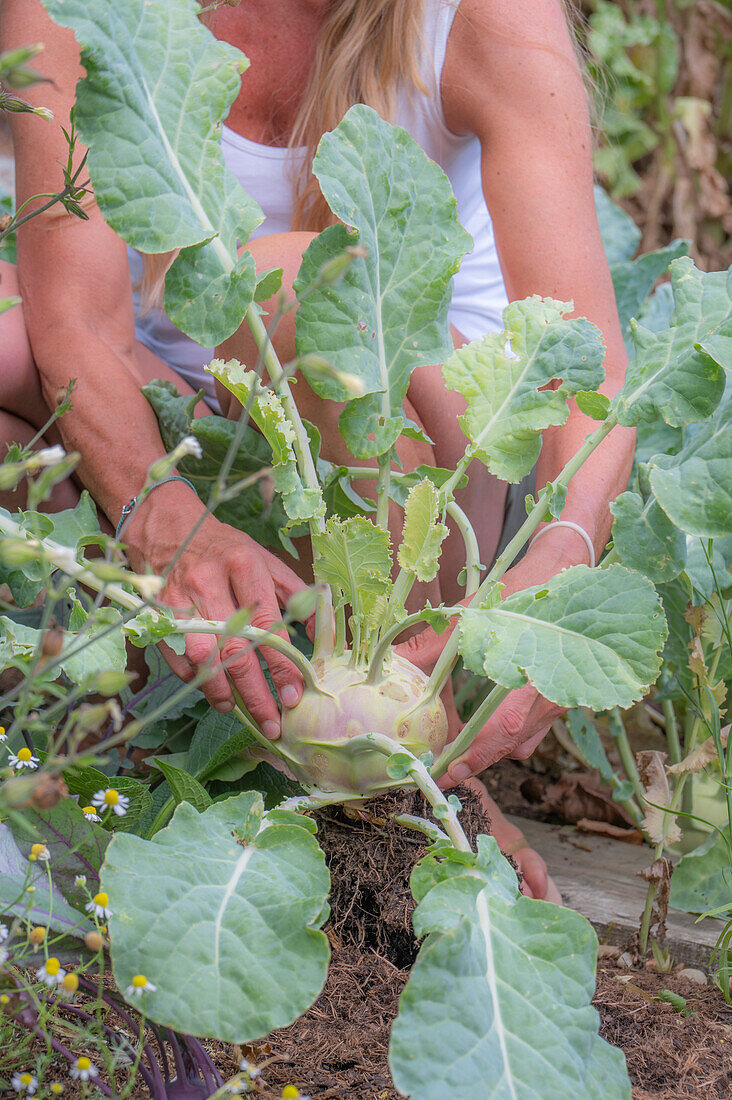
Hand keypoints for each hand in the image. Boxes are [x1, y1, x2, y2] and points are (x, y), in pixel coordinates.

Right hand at [125, 483, 307, 735]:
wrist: (164, 525)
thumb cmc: (223, 547)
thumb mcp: (264, 559)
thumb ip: (295, 594)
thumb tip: (320, 630)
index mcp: (243, 565)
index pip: (268, 625)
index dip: (282, 665)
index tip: (293, 694)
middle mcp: (209, 581)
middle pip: (235, 648)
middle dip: (256, 692)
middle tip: (271, 722)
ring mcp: (178, 598)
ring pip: (201, 656)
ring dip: (220, 690)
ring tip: (238, 709)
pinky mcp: (155, 612)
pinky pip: (175, 655)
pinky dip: (192, 679)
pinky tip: (210, 690)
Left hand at [397, 534, 579, 778]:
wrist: (571, 567)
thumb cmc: (524, 586)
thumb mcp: (477, 611)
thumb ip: (437, 643)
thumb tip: (396, 664)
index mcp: (534, 672)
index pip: (505, 728)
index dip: (477, 754)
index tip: (449, 772)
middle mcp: (553, 693)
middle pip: (512, 743)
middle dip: (475, 760)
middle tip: (441, 770)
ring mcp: (561, 696)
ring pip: (523, 739)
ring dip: (490, 749)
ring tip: (455, 749)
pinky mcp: (560, 694)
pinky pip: (532, 728)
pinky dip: (505, 734)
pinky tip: (483, 726)